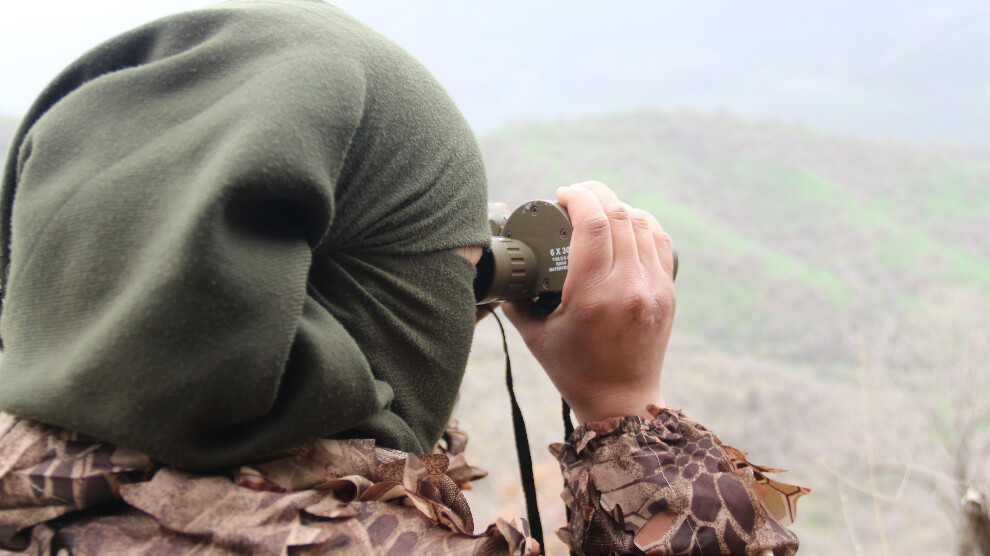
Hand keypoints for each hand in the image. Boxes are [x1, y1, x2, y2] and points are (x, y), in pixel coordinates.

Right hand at [502, 182, 675, 422]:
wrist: (622, 402)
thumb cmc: (573, 370)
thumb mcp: (534, 334)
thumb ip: (515, 298)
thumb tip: (503, 266)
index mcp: (593, 296)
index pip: (593, 224)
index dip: (577, 197)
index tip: (561, 194)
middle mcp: (629, 287)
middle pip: (618, 215)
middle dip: (594, 194)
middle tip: (574, 195)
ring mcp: (654, 288)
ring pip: (641, 222)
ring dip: (617, 206)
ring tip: (596, 208)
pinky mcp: (667, 292)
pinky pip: (660, 241)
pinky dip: (641, 222)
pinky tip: (625, 222)